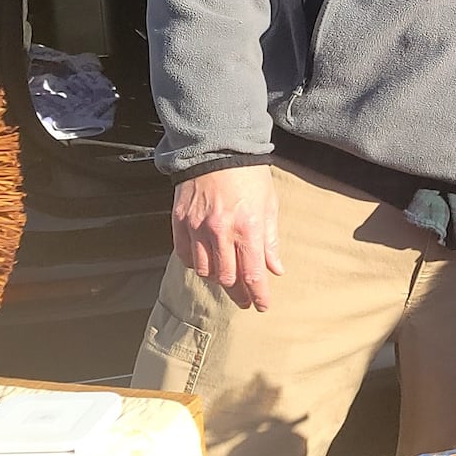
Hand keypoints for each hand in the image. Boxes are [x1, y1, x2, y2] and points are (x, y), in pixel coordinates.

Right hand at [172, 166, 283, 311]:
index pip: (253, 274)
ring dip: (217, 278)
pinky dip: (197, 263)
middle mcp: (221, 232)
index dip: (259, 295)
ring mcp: (197, 228)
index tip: (262, 306)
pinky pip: (186, 255)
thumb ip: (270, 241)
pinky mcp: (180, 222)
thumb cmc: (249, 176)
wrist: (217, 149)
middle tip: (246, 299)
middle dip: (238, 293)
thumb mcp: (269, 205)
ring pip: (205, 271)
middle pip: (226, 278)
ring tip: (227, 279)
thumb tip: (276, 269)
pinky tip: (206, 262)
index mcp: (248, 228)